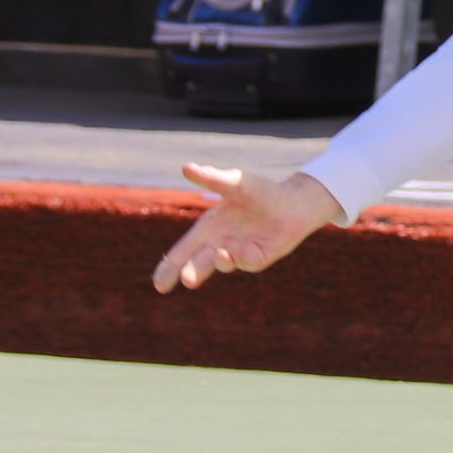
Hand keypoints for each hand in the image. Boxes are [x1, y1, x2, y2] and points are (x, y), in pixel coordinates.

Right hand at [152, 163, 342, 292]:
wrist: (294, 202)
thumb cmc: (261, 191)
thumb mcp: (235, 183)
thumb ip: (211, 178)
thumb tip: (186, 167)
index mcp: (208, 229)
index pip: (182, 251)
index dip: (169, 267)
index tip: (158, 285)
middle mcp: (219, 244)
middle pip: (198, 264)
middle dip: (190, 273)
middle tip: (186, 281)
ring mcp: (239, 253)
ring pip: (223, 264)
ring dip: (220, 262)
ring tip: (221, 256)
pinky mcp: (258, 258)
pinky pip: (249, 261)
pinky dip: (247, 256)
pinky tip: (249, 247)